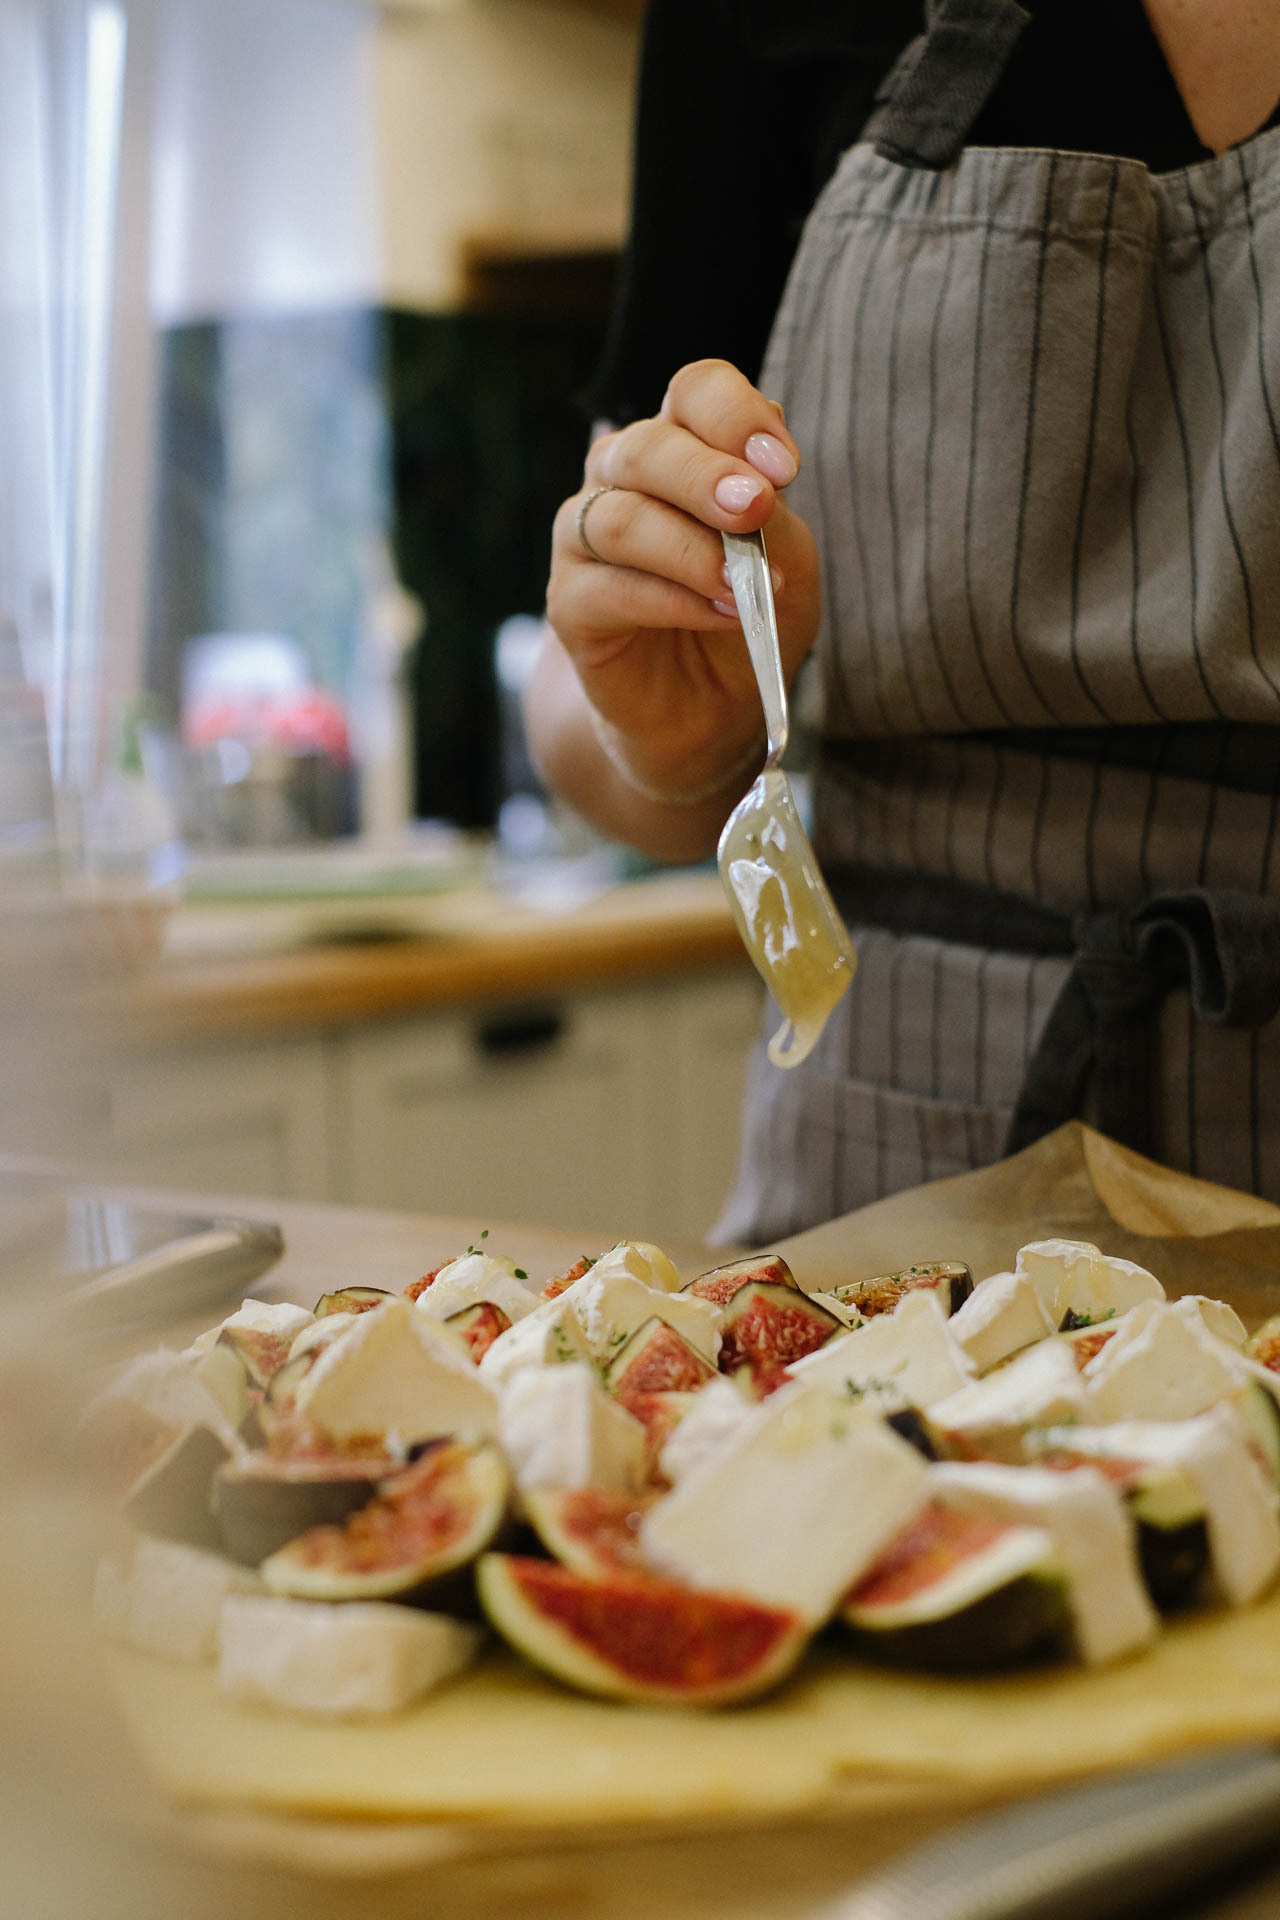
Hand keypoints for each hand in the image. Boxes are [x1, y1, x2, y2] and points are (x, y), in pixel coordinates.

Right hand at [543, 359, 819, 799]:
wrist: (711, 707)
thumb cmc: (748, 615)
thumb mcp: (786, 559)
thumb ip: (769, 519)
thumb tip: (754, 493)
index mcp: (682, 446)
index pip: (694, 392)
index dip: (734, 415)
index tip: (784, 466)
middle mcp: (623, 478)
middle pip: (647, 447)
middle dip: (706, 477)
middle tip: (755, 507)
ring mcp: (585, 538)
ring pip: (619, 518)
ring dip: (689, 548)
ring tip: (740, 584)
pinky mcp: (569, 603)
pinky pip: (610, 588)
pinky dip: (672, 600)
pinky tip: (721, 614)